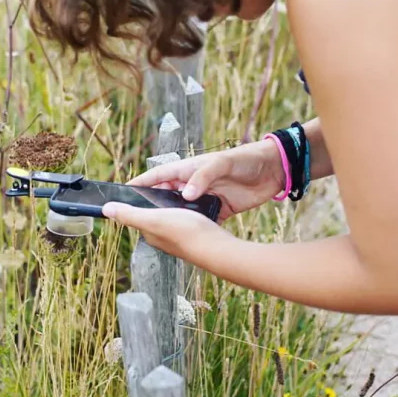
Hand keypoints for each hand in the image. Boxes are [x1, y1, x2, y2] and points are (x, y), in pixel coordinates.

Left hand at [101, 202, 228, 260]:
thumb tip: (106, 210)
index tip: (140, 190)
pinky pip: (186, 219)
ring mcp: (179, 236)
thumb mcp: (152, 219)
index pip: (138, 215)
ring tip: (178, 196)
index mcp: (150, 233)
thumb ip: (129, 215)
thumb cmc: (185, 232)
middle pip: (155, 216)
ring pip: (171, 217)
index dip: (137, 202)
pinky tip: (192, 206)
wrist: (215, 246)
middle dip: (156, 204)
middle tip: (162, 189)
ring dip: (173, 207)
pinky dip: (186, 211)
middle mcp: (163, 237)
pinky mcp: (194, 233)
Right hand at [126, 139, 286, 222]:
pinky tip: (191, 237)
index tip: (123, 194)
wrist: (274, 170)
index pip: (158, 176)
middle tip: (136, 220)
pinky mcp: (220, 209)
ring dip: (175, 219)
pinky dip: (197, 227)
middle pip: (166, 197)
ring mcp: (205, 198)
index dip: (140, 184)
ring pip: (183, 211)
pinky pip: (203, 220)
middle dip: (152, 207)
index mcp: (188, 169)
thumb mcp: (222, 163)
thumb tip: (185, 195)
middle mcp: (193, 184)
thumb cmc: (245, 159)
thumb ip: (203, 177)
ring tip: (160, 233)